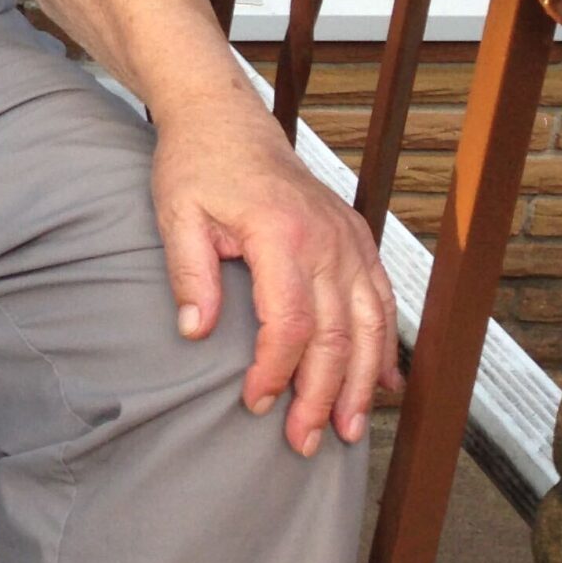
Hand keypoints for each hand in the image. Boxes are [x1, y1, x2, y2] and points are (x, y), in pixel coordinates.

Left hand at [150, 93, 400, 455]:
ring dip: (363, 382)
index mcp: (282, 233)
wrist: (226, 120)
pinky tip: (383, 383)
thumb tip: (195, 333)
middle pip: (337, 334)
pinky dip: (385, 345)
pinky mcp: (357, 239)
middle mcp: (328, 239)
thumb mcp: (176, 214)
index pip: (291, 322)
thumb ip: (189, 274)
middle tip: (305, 441)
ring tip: (351, 430)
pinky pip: (382, 300)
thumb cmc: (197, 166)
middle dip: (323, 395)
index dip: (276, 371)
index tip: (256, 403)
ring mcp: (350, 239)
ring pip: (371, 324)